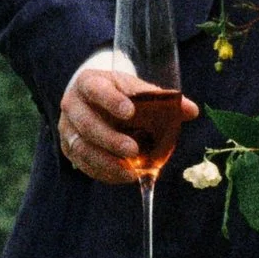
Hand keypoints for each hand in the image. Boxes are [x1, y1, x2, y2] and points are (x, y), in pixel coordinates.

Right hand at [59, 57, 197, 183]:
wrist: (93, 99)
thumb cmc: (118, 92)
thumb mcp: (135, 88)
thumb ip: (160, 99)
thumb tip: (191, 111)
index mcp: (89, 82)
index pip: (96, 89)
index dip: (111, 101)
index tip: (130, 112)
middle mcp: (72, 104)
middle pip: (86, 123)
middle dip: (110, 139)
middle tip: (133, 149)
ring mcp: (67, 128)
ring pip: (81, 147)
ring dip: (106, 161)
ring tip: (130, 170)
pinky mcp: (68, 148)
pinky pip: (83, 164)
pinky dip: (103, 172)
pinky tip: (124, 175)